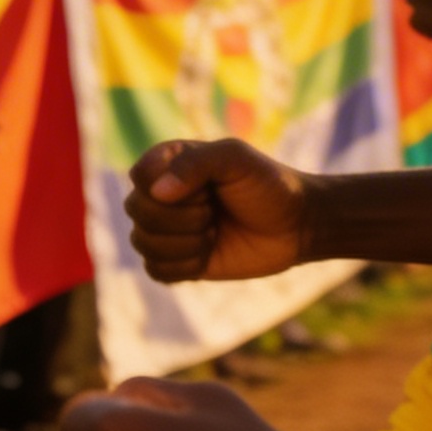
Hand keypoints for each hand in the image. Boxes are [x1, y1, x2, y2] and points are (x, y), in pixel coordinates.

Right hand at [125, 136, 315, 282]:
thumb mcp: (238, 160)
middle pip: (137, 210)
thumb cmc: (267, 184)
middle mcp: (161, 193)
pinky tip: (210, 253)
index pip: (140, 174)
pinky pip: (156, 270)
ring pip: (143, 242)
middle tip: (214, 211)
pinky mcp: (174, 260)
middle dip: (184, 216)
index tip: (206, 187)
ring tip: (214, 231)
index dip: (170, 186)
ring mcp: (165, 228)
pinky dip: (186, 265)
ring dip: (187, 242)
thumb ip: (197, 163)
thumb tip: (158, 191)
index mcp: (171, 161)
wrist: (294, 226)